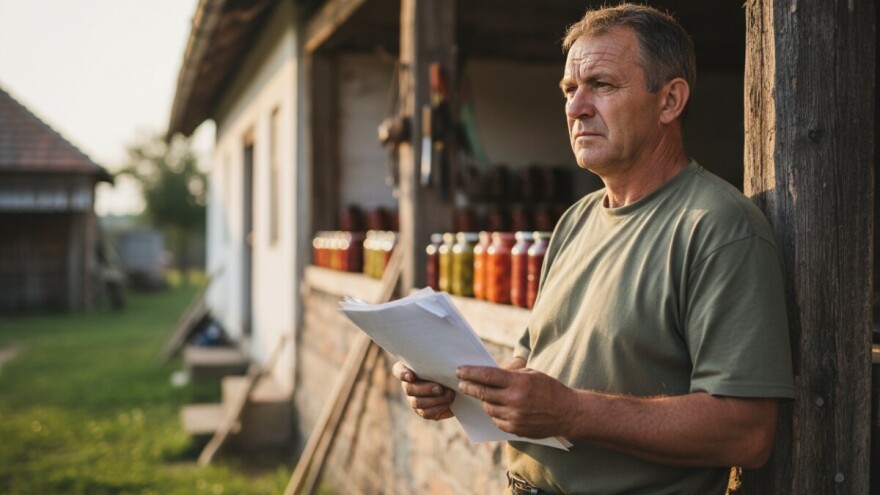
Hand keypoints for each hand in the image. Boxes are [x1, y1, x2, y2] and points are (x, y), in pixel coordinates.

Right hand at [391, 361, 454, 419]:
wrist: (460, 384)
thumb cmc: (450, 366)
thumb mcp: (445, 359)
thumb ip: (439, 357)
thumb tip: (443, 348)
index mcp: (409, 368)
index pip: (398, 370)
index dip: (403, 374)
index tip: (412, 376)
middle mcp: (409, 385)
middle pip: (409, 389)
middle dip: (425, 389)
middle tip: (439, 388)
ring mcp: (414, 399)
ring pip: (417, 402)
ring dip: (434, 400)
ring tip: (449, 395)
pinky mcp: (424, 411)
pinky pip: (425, 413)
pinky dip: (437, 408)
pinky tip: (448, 403)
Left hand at [456, 364, 575, 438]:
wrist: (568, 413)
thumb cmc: (549, 389)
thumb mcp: (531, 373)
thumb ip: (510, 374)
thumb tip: (488, 373)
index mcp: (519, 382)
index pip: (487, 376)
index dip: (471, 373)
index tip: (460, 371)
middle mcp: (515, 400)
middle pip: (483, 393)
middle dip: (469, 387)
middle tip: (461, 383)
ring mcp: (514, 417)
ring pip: (488, 408)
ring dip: (483, 400)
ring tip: (482, 394)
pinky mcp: (515, 430)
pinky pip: (496, 420)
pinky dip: (494, 413)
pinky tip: (496, 407)